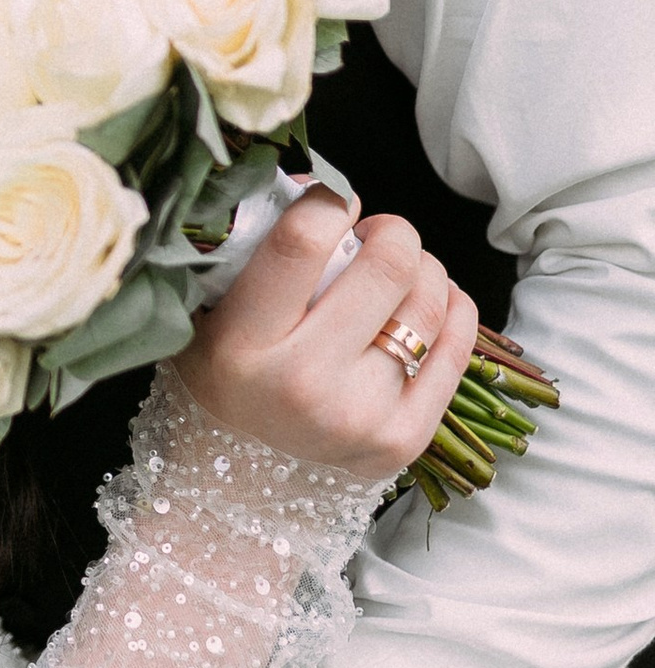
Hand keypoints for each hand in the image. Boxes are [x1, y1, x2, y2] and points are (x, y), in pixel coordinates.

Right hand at [180, 191, 476, 481]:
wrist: (237, 483)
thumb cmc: (226, 378)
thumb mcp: (209, 316)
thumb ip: (251, 252)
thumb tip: (319, 184)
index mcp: (244, 345)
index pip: (304, 241)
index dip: (330, 200)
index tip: (332, 203)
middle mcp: (303, 384)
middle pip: (389, 265)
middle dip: (392, 232)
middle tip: (377, 237)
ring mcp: (360, 417)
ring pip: (431, 302)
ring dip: (424, 269)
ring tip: (400, 273)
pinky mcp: (403, 441)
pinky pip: (458, 347)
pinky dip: (454, 309)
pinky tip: (433, 301)